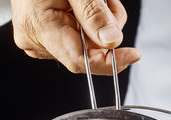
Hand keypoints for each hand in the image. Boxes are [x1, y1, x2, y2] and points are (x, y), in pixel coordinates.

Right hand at [10, 0, 140, 74]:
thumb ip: (93, 13)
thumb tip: (112, 40)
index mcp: (40, 27)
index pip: (80, 61)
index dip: (110, 62)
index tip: (133, 55)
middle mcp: (37, 40)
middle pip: (89, 51)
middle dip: (107, 30)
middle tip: (107, 3)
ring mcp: (42, 41)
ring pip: (89, 45)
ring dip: (101, 24)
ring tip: (96, 0)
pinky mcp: (49, 39)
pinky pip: (80, 39)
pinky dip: (92, 24)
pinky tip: (85, 7)